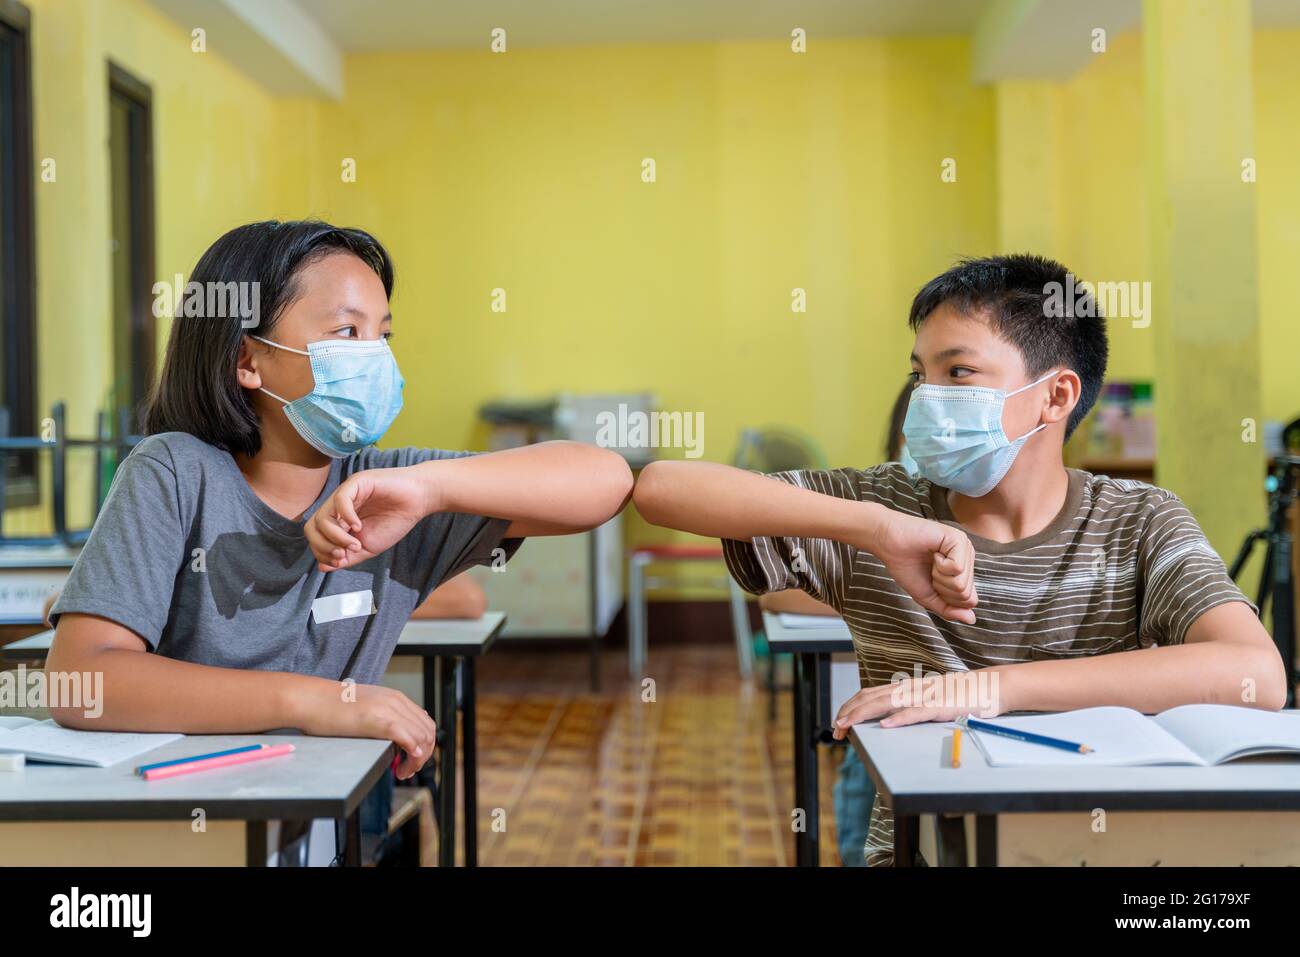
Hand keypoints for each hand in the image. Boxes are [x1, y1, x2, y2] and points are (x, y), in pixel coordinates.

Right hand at [296, 682, 436, 779]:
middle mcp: (396, 702)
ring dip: (417, 760)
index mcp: (395, 698)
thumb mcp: (365, 707)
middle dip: (423, 755)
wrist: (311, 699)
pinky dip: (412, 754)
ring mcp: (389, 710)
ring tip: (401, 772)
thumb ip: (383, 716)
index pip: (425, 722)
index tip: (411, 760)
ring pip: (422, 737)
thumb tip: (395, 737)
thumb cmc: (331, 708)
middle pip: (428, 731)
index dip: (424, 745)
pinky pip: (408, 738)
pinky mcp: (379, 721)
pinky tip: (403, 766)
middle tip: (407, 770)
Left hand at [305, 466, 433, 571]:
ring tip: (356, 543)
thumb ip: (347, 557)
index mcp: (339, 520)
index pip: (316, 537)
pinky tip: (359, 526)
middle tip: (343, 554)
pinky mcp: (357, 482)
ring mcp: (345, 493)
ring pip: (322, 517)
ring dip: (336, 536)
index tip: (342, 560)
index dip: (322, 552)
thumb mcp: (369, 547)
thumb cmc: (396, 520)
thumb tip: (323, 568)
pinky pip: (340, 501)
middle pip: (312, 527)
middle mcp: (337, 507)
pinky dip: (346, 517)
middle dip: (323, 546)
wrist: (419, 500)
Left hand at [830, 671, 1004, 738]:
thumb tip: (887, 718)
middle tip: (835, 729)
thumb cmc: (959, 696)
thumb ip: (908, 705)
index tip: (838, 722)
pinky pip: (916, 712)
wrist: (990, 687)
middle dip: (849, 713)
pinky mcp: (940, 705)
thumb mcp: (927, 699)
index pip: (869, 694)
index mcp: (905, 687)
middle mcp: (910, 688)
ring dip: (863, 715)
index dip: (850, 707)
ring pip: (886, 703)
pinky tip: (885, 726)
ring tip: (847, 726)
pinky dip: (899, 719)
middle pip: (871, 697)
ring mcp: (924, 695)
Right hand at [870, 508, 977, 623]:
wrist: (888, 544)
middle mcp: (968, 559)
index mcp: (964, 572)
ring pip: (962, 583)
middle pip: (966, 594)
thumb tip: (972, 620)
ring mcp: (965, 548)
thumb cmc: (906, 566)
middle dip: (941, 588)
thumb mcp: (928, 596)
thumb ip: (948, 610)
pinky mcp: (959, 539)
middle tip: (929, 570)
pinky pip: (957, 568)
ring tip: (931, 561)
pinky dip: (939, 566)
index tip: (932, 582)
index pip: (970, 601)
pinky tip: (933, 553)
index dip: (946, 598)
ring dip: (939, 577)